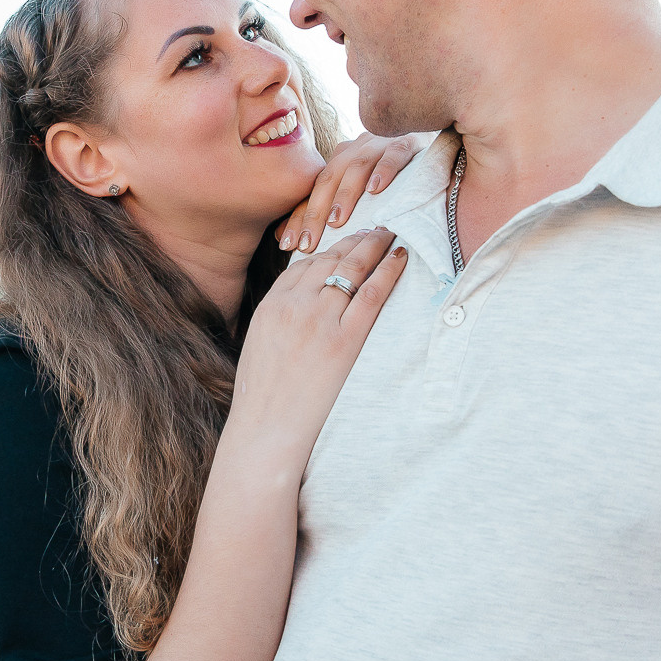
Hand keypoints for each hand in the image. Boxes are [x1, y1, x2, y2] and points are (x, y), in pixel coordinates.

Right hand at [228, 227, 407, 469]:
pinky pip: (371, 294)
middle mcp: (294, 306)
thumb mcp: (260, 348)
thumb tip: (298, 313)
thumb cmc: (262, 400)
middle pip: (329, 260)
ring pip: (351, 269)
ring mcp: (319, 321)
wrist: (266, 430)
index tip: (345, 244)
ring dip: (374, 247)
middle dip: (354, 241)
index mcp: (270, 306)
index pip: (302, 266)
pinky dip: (388, 271)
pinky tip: (400, 258)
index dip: (328, 251)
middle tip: (374, 230)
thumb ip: (278, 322)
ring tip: (389, 236)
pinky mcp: (345, 340)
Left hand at [276, 133, 431, 252]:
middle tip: (308, 242)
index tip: (288, 246)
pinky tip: (376, 190)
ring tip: (337, 221)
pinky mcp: (407, 142)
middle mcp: (355, 149)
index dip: (300, 218)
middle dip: (316, 213)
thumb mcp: (353, 195)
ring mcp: (379, 144)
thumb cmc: (389, 182)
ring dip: (345, 195)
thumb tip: (281, 238)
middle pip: (328, 179)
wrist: (429, 144)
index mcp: (339, 160)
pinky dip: (384, 170)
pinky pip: (393, 154)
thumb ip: (321, 212)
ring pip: (356, 167)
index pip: (313, 191)